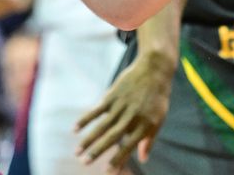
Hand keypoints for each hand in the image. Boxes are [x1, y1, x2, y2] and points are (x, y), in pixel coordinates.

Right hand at [75, 50, 174, 169]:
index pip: (129, 146)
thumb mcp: (159, 119)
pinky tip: (75, 129)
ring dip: (88, 139)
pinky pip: (96, 109)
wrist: (154, 69)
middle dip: (97, 151)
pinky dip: (85, 119)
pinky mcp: (112, 95)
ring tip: (77, 151)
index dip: (117, 160)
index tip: (107, 172)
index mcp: (145, 125)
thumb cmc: (157, 97)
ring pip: (102, 125)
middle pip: (112, 137)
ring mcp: (121, 105)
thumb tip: (143, 159)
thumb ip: (149, 140)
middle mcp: (132, 117)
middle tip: (85, 163)